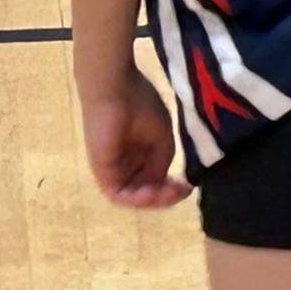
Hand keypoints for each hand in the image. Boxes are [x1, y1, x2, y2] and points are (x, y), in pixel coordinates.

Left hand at [72, 49, 189, 211]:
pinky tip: (153, 192)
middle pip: (146, 192)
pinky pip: (118, 195)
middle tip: (182, 192)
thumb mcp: (162, 136)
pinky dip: (137, 199)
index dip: (172, 188)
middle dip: (165, 197)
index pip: (155, 180)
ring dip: (153, 201)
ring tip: (169, 194)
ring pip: (133, 198)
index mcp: (139, 153)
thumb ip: (163, 161)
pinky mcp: (102, 172)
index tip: (188, 187)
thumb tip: (163, 180)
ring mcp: (113, 169)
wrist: (116, 88)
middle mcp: (126, 164)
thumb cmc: (139, 103)